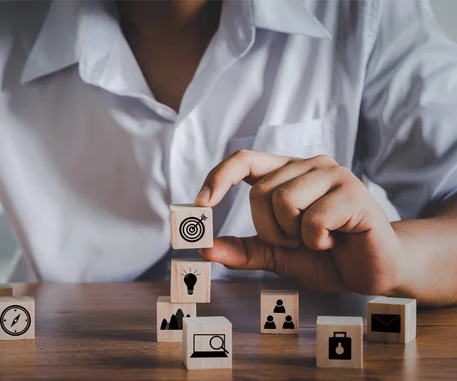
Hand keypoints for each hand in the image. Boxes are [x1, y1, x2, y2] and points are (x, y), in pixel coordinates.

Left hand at [196, 150, 407, 294]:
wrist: (372, 271)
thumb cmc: (325, 257)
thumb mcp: (276, 255)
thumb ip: (244, 250)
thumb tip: (205, 248)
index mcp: (286, 173)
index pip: (244, 159)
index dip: (219, 176)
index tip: (200, 203)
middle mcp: (308, 165)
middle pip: (259, 192)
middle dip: (270, 230)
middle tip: (297, 241)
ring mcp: (333, 174)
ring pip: (283, 202)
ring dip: (294, 236)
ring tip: (318, 240)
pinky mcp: (354, 191)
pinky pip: (312, 219)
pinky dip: (317, 242)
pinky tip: (335, 241)